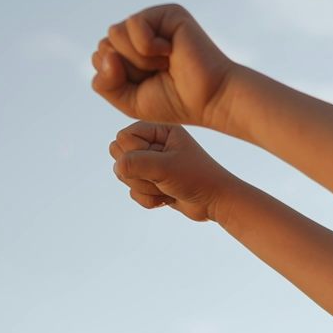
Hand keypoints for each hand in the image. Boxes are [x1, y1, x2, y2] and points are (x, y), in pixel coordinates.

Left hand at [92, 4, 235, 127]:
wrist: (211, 99)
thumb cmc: (175, 102)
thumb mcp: (128, 101)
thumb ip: (104, 83)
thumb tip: (106, 51)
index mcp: (130, 52)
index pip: (100, 58)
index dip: (118, 79)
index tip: (147, 86)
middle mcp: (140, 33)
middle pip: (104, 45)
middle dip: (127, 69)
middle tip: (157, 75)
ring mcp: (153, 22)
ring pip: (114, 33)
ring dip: (137, 59)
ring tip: (164, 64)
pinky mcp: (166, 13)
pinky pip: (133, 24)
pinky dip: (147, 46)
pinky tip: (170, 51)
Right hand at [109, 121, 235, 222]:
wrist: (216, 203)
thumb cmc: (196, 179)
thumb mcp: (165, 168)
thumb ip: (136, 163)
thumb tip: (117, 167)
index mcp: (159, 129)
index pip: (123, 136)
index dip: (134, 152)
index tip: (159, 160)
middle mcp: (153, 143)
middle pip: (118, 154)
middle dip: (137, 173)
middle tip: (161, 176)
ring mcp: (151, 163)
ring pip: (124, 175)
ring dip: (145, 188)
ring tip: (168, 187)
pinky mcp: (151, 181)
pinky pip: (133, 192)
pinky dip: (149, 200)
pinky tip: (168, 198)